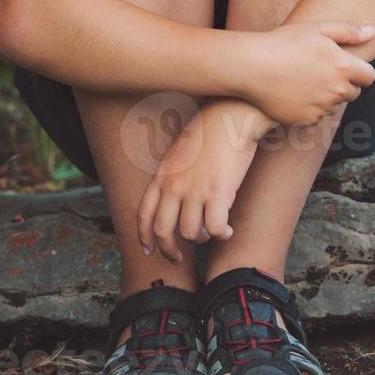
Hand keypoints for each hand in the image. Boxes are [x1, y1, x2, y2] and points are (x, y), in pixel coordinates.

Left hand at [136, 100, 272, 262]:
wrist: (230, 115)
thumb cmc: (210, 130)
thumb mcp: (179, 152)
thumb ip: (173, 175)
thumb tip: (176, 197)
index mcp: (162, 175)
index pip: (144, 214)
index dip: (144, 237)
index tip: (149, 250)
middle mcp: (174, 186)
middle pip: (163, 232)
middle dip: (169, 251)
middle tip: (178, 259)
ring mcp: (195, 191)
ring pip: (190, 234)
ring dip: (202, 238)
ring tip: (212, 232)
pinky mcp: (218, 194)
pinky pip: (215, 229)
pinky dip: (222, 234)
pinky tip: (228, 230)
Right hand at [231, 21, 374, 127]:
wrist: (251, 67)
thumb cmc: (284, 42)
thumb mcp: (317, 28)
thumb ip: (349, 31)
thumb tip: (374, 32)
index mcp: (343, 67)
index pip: (369, 77)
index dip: (359, 71)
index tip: (346, 66)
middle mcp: (336, 91)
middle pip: (353, 93)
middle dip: (343, 84)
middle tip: (321, 71)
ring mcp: (321, 108)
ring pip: (333, 105)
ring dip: (326, 96)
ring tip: (302, 80)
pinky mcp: (306, 120)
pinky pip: (316, 116)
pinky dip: (309, 108)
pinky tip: (292, 92)